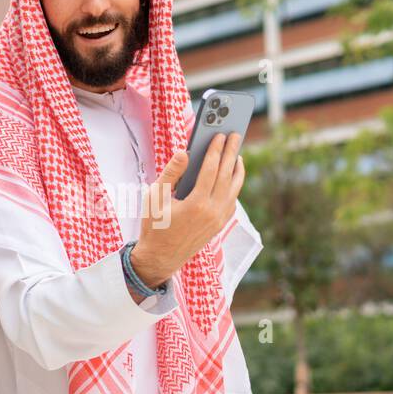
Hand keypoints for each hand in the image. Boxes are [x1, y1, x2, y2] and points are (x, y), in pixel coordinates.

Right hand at [129, 132, 244, 288]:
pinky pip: (231, 202)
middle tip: (235, 135)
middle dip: (231, 153)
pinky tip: (231, 178)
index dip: (216, 150)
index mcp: (196, 204)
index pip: (211, 170)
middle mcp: (212, 212)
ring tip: (237, 155)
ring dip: (237, 170)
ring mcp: (219, 220)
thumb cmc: (154, 226)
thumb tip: (185, 153)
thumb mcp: (155, 197)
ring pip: (234, 190)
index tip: (220, 135)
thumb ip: (171, 173)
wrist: (160, 258)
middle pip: (227, 176)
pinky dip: (234, 187)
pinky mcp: (219, 226)